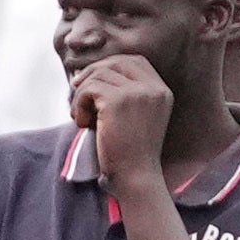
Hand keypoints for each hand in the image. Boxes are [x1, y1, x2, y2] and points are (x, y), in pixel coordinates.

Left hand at [73, 49, 172, 195]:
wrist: (136, 178)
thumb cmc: (131, 153)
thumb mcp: (136, 117)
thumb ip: (124, 93)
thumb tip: (87, 72)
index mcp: (162, 91)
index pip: (135, 60)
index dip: (111, 66)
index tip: (93, 82)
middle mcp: (153, 88)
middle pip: (115, 62)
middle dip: (92, 74)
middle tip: (77, 92)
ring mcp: (137, 93)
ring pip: (98, 75)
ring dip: (82, 94)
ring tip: (82, 117)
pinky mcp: (117, 100)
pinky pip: (88, 89)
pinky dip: (78, 104)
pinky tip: (82, 124)